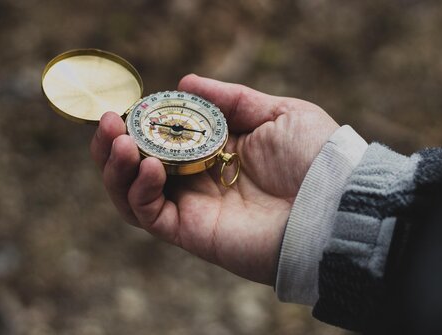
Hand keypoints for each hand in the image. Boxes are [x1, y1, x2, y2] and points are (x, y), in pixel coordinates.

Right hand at [90, 74, 338, 284]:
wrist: (332, 205)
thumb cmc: (314, 157)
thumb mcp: (277, 112)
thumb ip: (230, 99)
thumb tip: (185, 83)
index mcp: (215, 151)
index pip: (163, 137)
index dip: (141, 122)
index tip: (130, 104)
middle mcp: (198, 179)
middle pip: (138, 166)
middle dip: (115, 143)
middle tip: (109, 121)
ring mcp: (192, 207)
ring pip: (132, 193)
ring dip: (116, 167)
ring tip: (119, 140)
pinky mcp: (190, 232)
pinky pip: (148, 215)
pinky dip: (137, 190)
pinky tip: (146, 165)